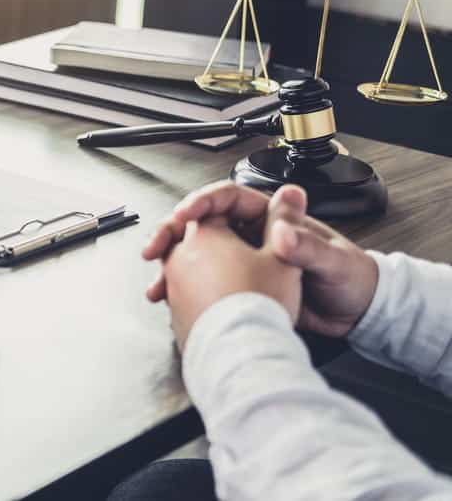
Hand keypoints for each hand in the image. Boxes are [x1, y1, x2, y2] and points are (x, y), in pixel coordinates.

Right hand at [144, 181, 378, 337]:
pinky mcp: (239, 286)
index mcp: (271, 218)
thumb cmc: (350, 278)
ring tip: (157, 282)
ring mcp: (242, 260)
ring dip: (171, 266)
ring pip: (195, 254)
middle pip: (200, 224)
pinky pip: (201, 282)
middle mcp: (252, 235)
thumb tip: (282, 231)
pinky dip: (182, 290)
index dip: (200, 204)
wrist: (356, 314)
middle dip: (172, 233)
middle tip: (156, 248)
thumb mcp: (333, 262)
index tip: (183, 217)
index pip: (225, 199)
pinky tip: (171, 300)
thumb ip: (307, 246)